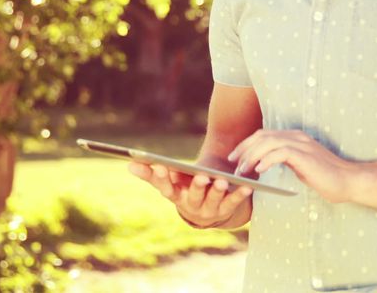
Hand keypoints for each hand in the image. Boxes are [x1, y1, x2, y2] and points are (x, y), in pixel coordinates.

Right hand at [127, 162, 252, 227]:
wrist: (209, 212)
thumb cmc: (186, 190)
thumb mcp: (170, 182)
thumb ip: (152, 174)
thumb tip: (129, 164)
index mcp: (176, 196)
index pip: (166, 188)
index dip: (162, 178)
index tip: (160, 165)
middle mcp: (191, 206)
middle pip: (192, 196)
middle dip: (196, 187)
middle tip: (201, 176)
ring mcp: (209, 210)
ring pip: (213, 201)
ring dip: (217, 191)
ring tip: (221, 181)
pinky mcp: (226, 210)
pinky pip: (233, 203)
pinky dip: (240, 195)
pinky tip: (247, 187)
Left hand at [228, 129, 357, 202]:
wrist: (348, 181)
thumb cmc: (325, 178)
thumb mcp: (301, 167)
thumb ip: (285, 161)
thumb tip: (264, 165)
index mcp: (295, 138)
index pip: (264, 135)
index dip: (246, 144)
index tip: (234, 158)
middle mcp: (296, 136)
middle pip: (262, 136)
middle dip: (244, 149)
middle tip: (232, 164)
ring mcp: (301, 144)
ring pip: (268, 142)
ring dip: (252, 156)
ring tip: (243, 170)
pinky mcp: (305, 155)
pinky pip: (280, 153)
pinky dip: (266, 160)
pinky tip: (259, 170)